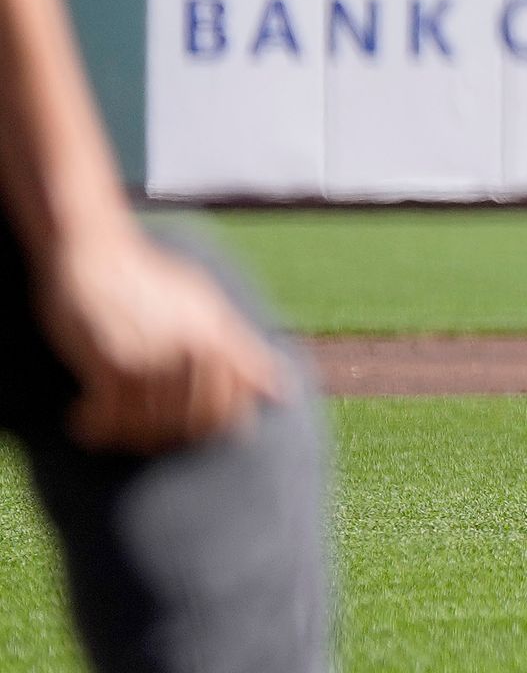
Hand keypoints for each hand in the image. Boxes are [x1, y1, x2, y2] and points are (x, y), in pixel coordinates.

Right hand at [36, 226, 289, 453]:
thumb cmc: (151, 281)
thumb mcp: (207, 308)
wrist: (94, 252)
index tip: (184, 426)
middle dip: (166, 435)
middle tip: (140, 427)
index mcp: (219, 339)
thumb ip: (243, 352)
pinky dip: (94, 427)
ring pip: (148, 429)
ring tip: (111, 419)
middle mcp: (192, 350)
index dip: (210, 427)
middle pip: (190, 425)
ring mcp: (153, 357)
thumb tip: (281, 391)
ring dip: (126, 433)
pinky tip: (84, 414)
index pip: (232, 411)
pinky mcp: (110, 363)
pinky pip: (108, 421)